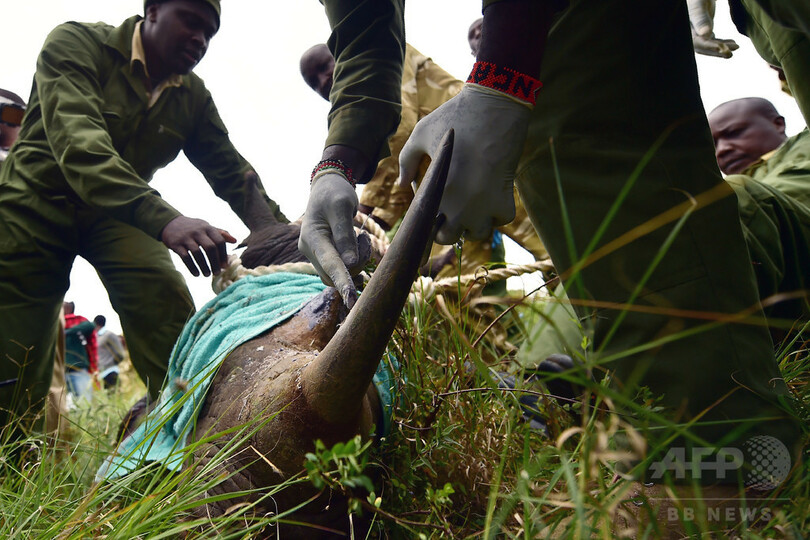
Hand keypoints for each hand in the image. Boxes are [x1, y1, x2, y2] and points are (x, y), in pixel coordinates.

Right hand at [160, 216, 236, 276]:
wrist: (170, 223)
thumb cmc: (193, 227)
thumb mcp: (207, 227)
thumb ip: (220, 234)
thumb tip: (235, 241)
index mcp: (208, 228)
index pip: (219, 241)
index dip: (223, 255)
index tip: (225, 266)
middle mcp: (198, 232)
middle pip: (210, 248)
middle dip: (215, 262)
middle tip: (217, 272)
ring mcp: (186, 237)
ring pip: (197, 254)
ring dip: (204, 266)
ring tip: (207, 275)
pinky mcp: (176, 244)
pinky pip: (185, 257)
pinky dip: (192, 267)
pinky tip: (196, 274)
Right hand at [299, 172, 360, 307]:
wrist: (326, 187)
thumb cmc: (334, 193)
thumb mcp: (342, 207)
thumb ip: (345, 235)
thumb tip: (350, 264)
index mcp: (312, 237)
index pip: (329, 264)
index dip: (342, 282)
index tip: (352, 300)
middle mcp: (309, 250)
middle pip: (335, 273)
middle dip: (355, 264)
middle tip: (363, 238)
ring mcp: (315, 254)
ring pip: (339, 272)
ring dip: (356, 262)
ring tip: (361, 237)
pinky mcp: (323, 256)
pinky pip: (339, 268)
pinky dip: (353, 261)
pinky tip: (358, 245)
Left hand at [398, 84, 527, 244]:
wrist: (495, 105)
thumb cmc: (454, 117)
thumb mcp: (421, 134)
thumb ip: (406, 161)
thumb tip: (401, 184)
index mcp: (438, 191)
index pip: (426, 225)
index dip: (426, 220)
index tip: (430, 208)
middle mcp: (461, 205)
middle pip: (448, 238)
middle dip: (446, 227)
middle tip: (449, 210)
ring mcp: (485, 205)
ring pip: (477, 234)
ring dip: (472, 224)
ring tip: (469, 205)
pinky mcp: (506, 197)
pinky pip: (501, 220)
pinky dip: (496, 213)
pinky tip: (489, 198)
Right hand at [686, 0, 737, 57]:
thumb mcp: (698, 5)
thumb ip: (700, 18)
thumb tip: (705, 34)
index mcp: (687, 30)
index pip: (698, 43)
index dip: (710, 47)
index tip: (723, 49)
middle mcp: (691, 33)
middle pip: (703, 47)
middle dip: (717, 51)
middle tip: (730, 53)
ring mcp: (698, 33)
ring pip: (709, 45)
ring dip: (722, 48)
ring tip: (736, 47)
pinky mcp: (704, 31)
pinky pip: (713, 40)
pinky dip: (722, 43)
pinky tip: (733, 43)